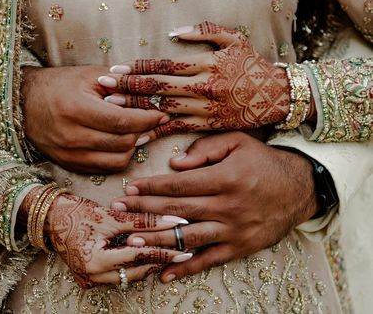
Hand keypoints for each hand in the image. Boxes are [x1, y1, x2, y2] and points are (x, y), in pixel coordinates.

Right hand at [21, 66, 168, 173]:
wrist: (24, 104)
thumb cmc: (59, 85)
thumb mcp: (89, 76)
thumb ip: (120, 86)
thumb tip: (151, 99)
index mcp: (77, 109)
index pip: (124, 121)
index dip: (148, 119)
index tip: (161, 114)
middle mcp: (72, 137)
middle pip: (124, 143)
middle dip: (143, 132)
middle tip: (150, 122)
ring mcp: (70, 155)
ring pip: (117, 160)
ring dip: (132, 147)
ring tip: (135, 133)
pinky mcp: (70, 165)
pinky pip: (104, 169)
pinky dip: (117, 157)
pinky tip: (119, 143)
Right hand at [40, 193, 191, 287]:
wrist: (49, 217)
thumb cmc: (76, 212)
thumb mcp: (110, 215)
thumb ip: (142, 221)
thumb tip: (171, 221)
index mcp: (97, 261)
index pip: (139, 256)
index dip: (163, 250)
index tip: (183, 247)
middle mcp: (93, 276)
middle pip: (136, 271)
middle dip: (159, 260)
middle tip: (180, 251)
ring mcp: (90, 280)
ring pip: (128, 276)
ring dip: (146, 264)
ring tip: (166, 251)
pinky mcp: (89, 277)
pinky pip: (118, 276)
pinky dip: (132, 266)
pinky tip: (144, 254)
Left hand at [98, 22, 290, 140]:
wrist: (276, 96)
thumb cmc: (252, 65)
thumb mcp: (234, 40)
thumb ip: (205, 32)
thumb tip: (174, 32)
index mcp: (205, 64)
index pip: (165, 65)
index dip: (138, 67)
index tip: (116, 69)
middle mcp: (202, 87)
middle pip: (158, 87)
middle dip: (128, 86)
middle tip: (103, 87)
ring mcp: (203, 109)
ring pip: (163, 109)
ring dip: (135, 109)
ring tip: (110, 109)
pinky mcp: (207, 125)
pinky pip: (176, 130)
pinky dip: (156, 133)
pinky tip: (137, 136)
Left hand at [110, 132, 318, 282]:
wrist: (300, 188)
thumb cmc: (263, 162)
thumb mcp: (238, 142)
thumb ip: (205, 150)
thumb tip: (174, 165)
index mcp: (225, 178)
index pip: (179, 185)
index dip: (151, 187)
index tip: (129, 189)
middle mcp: (228, 206)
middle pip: (177, 210)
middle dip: (144, 210)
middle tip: (118, 211)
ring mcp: (233, 230)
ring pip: (188, 238)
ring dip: (157, 240)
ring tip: (131, 240)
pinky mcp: (240, 247)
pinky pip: (209, 261)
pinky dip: (186, 269)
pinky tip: (164, 274)